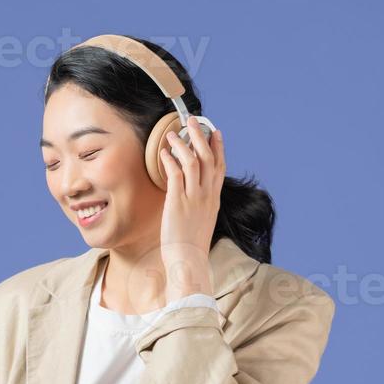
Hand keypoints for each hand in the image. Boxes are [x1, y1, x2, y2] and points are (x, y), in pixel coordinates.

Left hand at [159, 117, 225, 299]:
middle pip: (208, 158)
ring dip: (182, 144)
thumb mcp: (201, 221)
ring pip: (193, 162)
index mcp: (214, 199)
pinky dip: (170, 160)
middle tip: (192, 122)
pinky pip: (176, 174)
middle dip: (200, 136)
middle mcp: (207, 195)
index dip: (218, 147)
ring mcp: (194, 198)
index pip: (220, 167)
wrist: (189, 261)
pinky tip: (163, 153)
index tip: (215, 133)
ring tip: (171, 134)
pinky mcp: (178, 202)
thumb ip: (199, 205)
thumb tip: (191, 196)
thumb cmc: (191, 245)